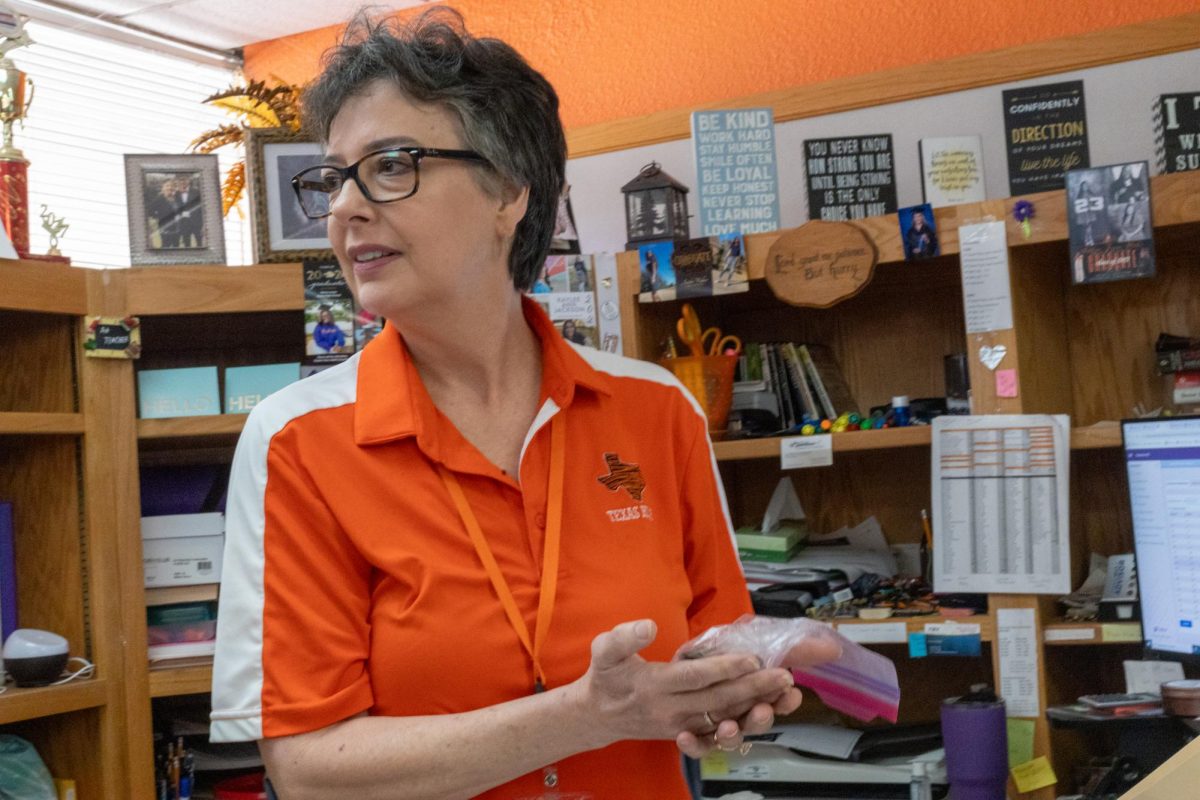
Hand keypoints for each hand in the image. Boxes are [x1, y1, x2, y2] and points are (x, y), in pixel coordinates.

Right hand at [570, 620, 796, 750]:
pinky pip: (718, 734)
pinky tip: (765, 715)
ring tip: (783, 697)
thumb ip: (623, 637)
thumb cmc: (605, 677)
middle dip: (754, 689)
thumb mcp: (603, 650)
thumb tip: (647, 626)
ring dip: (756, 710)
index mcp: (653, 686)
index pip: (695, 678)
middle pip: (718, 701)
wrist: (597, 716)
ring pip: (723, 720)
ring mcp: (680, 725)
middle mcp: (670, 710)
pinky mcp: (687, 733)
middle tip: (784, 677)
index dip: (725, 669)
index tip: (752, 659)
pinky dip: (743, 728)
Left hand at [674, 632, 841, 757]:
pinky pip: (695, 745)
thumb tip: (832, 646)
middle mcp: (737, 709)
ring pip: (729, 737)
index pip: (775, 700)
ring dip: (732, 734)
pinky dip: (693, 745)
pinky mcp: (691, 733)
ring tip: (728, 726)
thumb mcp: (745, 638)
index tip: (791, 693)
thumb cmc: (711, 653)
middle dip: (763, 715)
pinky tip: (685, 736)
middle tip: (764, 709)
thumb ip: (788, 646)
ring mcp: (714, 722)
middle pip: (754, 719)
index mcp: (752, 689)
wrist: (666, 673)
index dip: (784, 700)